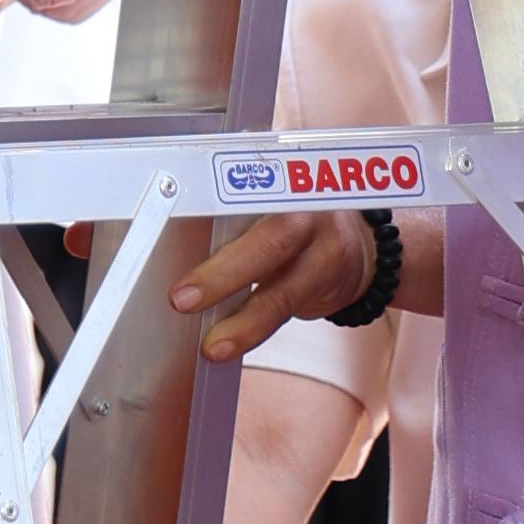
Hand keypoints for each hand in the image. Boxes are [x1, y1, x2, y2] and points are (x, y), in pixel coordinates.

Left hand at [172, 209, 443, 361]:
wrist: (363, 244)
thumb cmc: (292, 217)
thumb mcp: (267, 195)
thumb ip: (228, 204)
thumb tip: (160, 229)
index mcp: (280, 177)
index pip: (242, 184)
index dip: (208, 202)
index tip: (166, 218)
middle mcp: (307, 210)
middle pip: (270, 240)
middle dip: (223, 274)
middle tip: (181, 300)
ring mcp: (324, 250)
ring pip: (282, 289)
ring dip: (245, 321)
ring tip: (213, 346)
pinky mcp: (328, 287)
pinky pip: (287, 312)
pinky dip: (255, 330)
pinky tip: (230, 343)